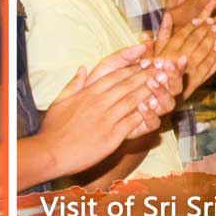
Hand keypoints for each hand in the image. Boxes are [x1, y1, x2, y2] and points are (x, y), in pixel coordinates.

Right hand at [57, 44, 179, 134]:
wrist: (49, 153)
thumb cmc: (53, 129)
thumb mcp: (60, 101)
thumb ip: (73, 84)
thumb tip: (83, 68)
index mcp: (88, 93)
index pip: (115, 76)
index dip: (132, 68)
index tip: (146, 61)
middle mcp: (99, 102)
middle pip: (128, 84)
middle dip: (147, 74)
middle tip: (163, 66)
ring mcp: (107, 118)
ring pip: (133, 100)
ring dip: (151, 89)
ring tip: (165, 80)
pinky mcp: (112, 135)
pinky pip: (134, 121)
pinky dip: (146, 113)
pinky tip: (157, 106)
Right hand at [154, 0, 215, 98]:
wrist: (158, 100)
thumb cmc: (153, 73)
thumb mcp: (153, 53)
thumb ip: (162, 34)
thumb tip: (167, 15)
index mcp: (171, 51)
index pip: (189, 30)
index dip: (202, 17)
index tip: (212, 5)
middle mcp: (185, 58)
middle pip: (205, 35)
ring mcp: (196, 68)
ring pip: (214, 46)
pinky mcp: (204, 77)